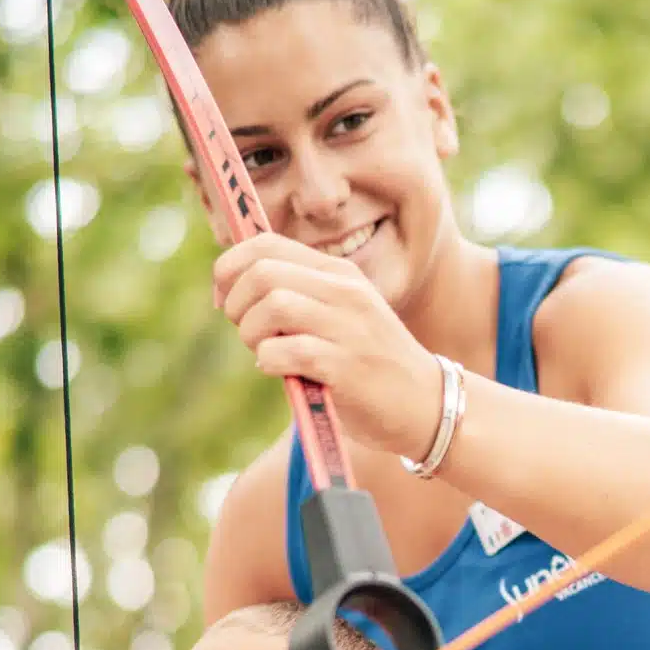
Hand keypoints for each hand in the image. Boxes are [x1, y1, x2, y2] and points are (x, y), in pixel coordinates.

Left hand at [212, 234, 443, 459]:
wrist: (424, 405)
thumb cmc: (370, 364)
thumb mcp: (342, 315)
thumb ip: (300, 296)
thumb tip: (232, 288)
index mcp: (340, 273)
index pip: (266, 244)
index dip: (230, 268)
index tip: (225, 300)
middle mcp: (345, 292)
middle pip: (262, 273)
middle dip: (237, 305)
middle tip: (247, 332)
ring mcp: (348, 328)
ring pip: (272, 306)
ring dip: (252, 334)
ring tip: (265, 353)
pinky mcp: (346, 366)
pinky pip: (285, 352)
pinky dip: (268, 363)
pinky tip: (282, 373)